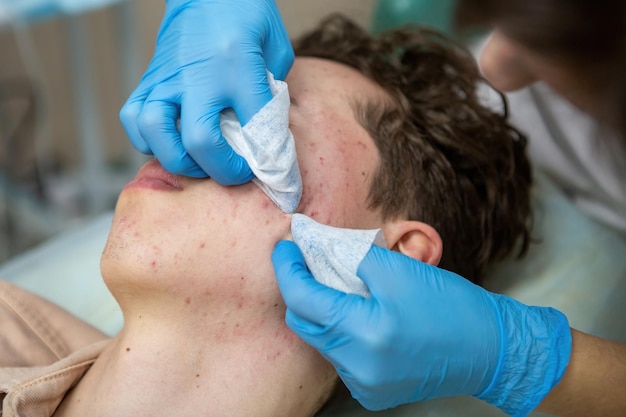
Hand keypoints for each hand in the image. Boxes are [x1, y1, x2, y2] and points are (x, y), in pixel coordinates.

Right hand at [120, 0, 293, 182]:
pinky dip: (147, 139)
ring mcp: (168, 78)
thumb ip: (271, 92)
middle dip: (220, 169)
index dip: (264, 155)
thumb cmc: (247, 17)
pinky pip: (133, 117)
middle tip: (234, 171)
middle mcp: (198, 76)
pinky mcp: (150, 78)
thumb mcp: (275, 49)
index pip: (253, 126)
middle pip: (200, 141)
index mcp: (238, 66)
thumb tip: (263, 135)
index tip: (267, 165)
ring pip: (155, 133)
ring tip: (198, 162)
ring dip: (178, 158)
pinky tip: (169, 142)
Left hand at [272, 241, 571, 415]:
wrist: (491, 349)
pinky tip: (357, 314)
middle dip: (301, 289)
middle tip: (306, 261)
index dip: (288, 269)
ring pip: (322, 340)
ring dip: (323, 310)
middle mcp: (358, 367)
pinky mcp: (373, 391)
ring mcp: (364, 384)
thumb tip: (319, 246)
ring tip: (337, 285)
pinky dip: (340, 332)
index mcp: (363, 334)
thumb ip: (350, 256)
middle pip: (306, 323)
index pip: (304, 298)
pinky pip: (341, 357)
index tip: (285, 247)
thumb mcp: (399, 269)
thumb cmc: (451, 306)